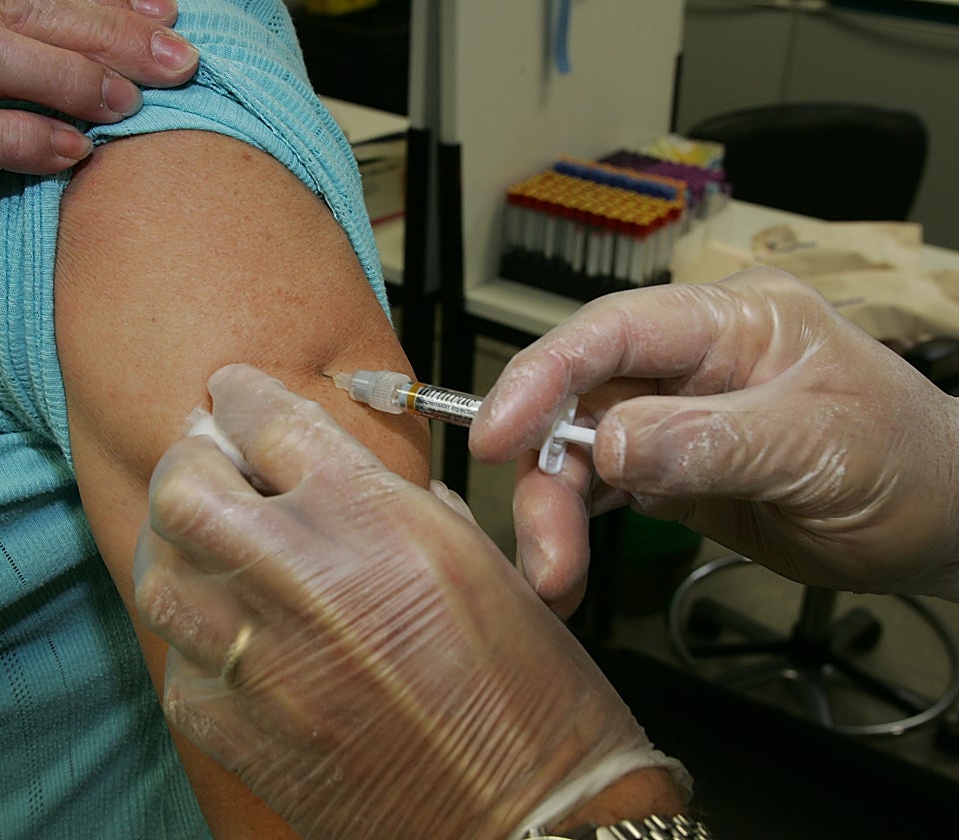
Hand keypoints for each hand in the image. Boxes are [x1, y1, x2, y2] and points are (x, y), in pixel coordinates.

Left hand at [135, 364, 686, 839]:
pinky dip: (196, 639)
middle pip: (184, 486)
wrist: (527, 817)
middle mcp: (304, 579)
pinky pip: (178, 664)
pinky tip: (234, 636)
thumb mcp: (474, 556)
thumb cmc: (527, 691)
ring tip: (210, 548)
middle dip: (188, 462)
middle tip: (206, 464)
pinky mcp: (236, 734)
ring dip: (178, 547)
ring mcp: (260, 661)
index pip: (267, 420)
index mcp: (373, 518)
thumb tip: (317, 470)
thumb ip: (385, 499)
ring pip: (159, 573)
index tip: (230, 397)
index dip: (239, 397)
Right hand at [471, 267, 958, 603]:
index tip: (496, 432)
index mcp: (731, 321)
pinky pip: (597, 492)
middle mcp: (689, 361)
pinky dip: (574, 533)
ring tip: (557, 578)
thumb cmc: (906, 462)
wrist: (939, 521)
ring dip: (554, 513)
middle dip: (546, 471)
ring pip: (575, 451)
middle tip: (545, 549)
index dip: (544, 374)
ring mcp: (672, 415)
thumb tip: (610, 444)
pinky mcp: (665, 468)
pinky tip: (567, 575)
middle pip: (578, 398)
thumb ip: (714, 442)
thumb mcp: (821, 447)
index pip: (614, 330)